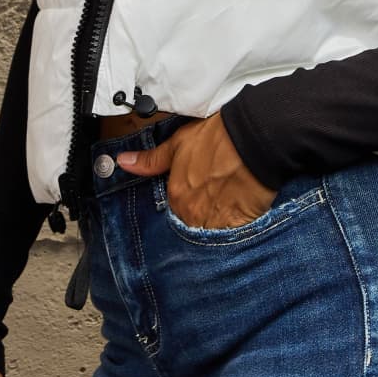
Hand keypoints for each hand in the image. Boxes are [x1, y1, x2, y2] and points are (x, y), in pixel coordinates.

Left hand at [118, 112, 275, 228]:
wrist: (253, 141)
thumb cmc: (219, 139)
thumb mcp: (179, 144)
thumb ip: (151, 160)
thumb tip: (123, 162)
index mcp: (176, 195)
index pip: (173, 209)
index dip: (186, 200)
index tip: (196, 192)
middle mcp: (191, 214)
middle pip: (190, 223)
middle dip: (199, 214)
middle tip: (214, 197)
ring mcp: (214, 223)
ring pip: (209, 233)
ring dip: (215, 223)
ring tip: (226, 204)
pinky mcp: (237, 227)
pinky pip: (230, 237)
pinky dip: (232, 229)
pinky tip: (238, 212)